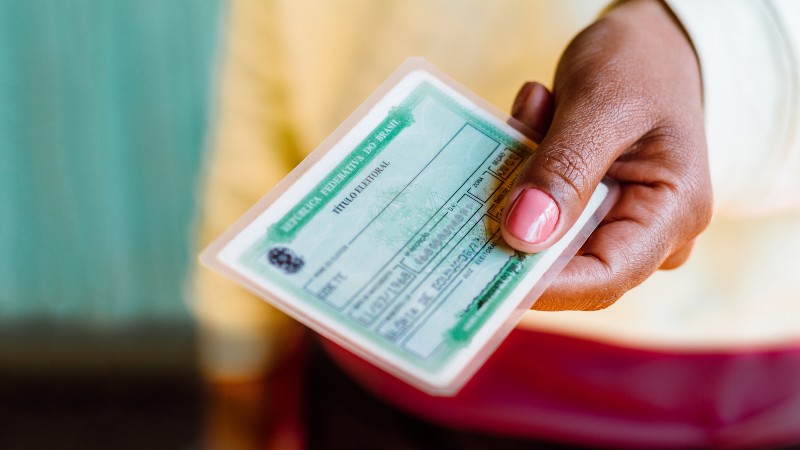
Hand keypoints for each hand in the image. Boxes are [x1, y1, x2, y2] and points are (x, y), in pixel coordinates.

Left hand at [501, 0, 711, 310]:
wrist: (654, 39)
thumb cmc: (643, 63)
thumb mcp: (604, 105)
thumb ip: (566, 168)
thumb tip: (522, 235)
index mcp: (673, 214)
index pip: (604, 278)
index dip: (543, 285)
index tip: (482, 269)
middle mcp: (649, 231)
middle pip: (569, 261)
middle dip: (519, 224)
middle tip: (483, 180)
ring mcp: (617, 219)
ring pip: (547, 229)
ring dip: (524, 178)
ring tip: (531, 113)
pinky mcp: (588, 203)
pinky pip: (543, 202)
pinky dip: (529, 162)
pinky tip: (537, 107)